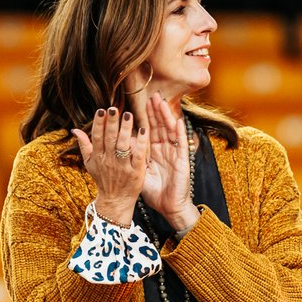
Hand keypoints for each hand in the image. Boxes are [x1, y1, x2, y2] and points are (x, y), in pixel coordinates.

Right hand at [71, 106, 147, 224]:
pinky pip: (138, 155)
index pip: (97, 137)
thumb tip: (74, 129)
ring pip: (123, 145)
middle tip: (114, 108)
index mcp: (98, 156)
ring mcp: (123, 166)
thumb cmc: (103, 179)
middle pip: (110, 139)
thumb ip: (84, 145)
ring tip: (128, 115)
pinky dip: (140, 143)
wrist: (115, 201)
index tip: (101, 110)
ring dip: (125, 130)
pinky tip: (143, 130)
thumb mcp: (90, 163)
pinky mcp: (136, 171)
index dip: (98, 124)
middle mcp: (109, 160)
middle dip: (111, 123)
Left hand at [141, 92, 199, 231]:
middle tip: (152, 95)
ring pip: (169, 131)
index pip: (149, 130)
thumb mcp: (138, 171)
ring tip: (162, 103)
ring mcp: (174, 153)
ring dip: (166, 116)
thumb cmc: (154, 190)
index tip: (141, 102)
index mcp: (153, 151)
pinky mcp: (182, 161)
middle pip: (160, 126)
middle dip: (156, 111)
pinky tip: (178, 121)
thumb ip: (131, 156)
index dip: (146, 116)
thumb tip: (119, 143)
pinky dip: (180, 132)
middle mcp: (164, 149)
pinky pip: (181, 144)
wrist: (169, 206)